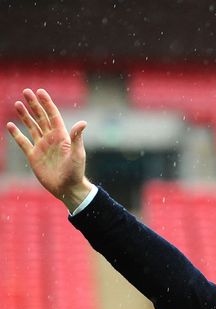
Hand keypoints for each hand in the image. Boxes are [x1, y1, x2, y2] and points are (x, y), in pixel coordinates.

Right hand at [6, 88, 92, 211]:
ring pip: (32, 127)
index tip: (40, 91)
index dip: (46, 103)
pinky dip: (17, 134)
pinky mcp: (33, 156)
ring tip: (18, 104)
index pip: (53, 115)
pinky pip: (23, 142)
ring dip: (25, 116)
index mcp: (62, 136)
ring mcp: (42, 146)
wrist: (67, 188)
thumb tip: (83, 122)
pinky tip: (10, 125)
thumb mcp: (77, 153)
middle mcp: (51, 138)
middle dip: (34, 104)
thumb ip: (76, 137)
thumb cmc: (76, 171)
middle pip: (41, 118)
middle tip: (26, 91)